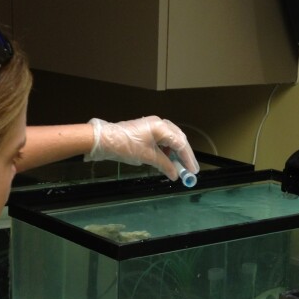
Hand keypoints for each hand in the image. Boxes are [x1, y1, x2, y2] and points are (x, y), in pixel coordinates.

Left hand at [84, 116, 199, 181]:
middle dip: (185, 155)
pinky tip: (166, 159)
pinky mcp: (147, 130)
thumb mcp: (148, 157)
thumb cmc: (126, 146)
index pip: (180, 143)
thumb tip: (175, 174)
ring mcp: (153, 125)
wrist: (105, 140)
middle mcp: (160, 123)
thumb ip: (164, 165)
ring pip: (171, 139)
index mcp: (161, 127)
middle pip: (179, 139)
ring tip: (178, 166)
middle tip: (189, 169)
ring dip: (176, 152)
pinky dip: (167, 150)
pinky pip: (163, 139)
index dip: (188, 158)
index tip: (192, 171)